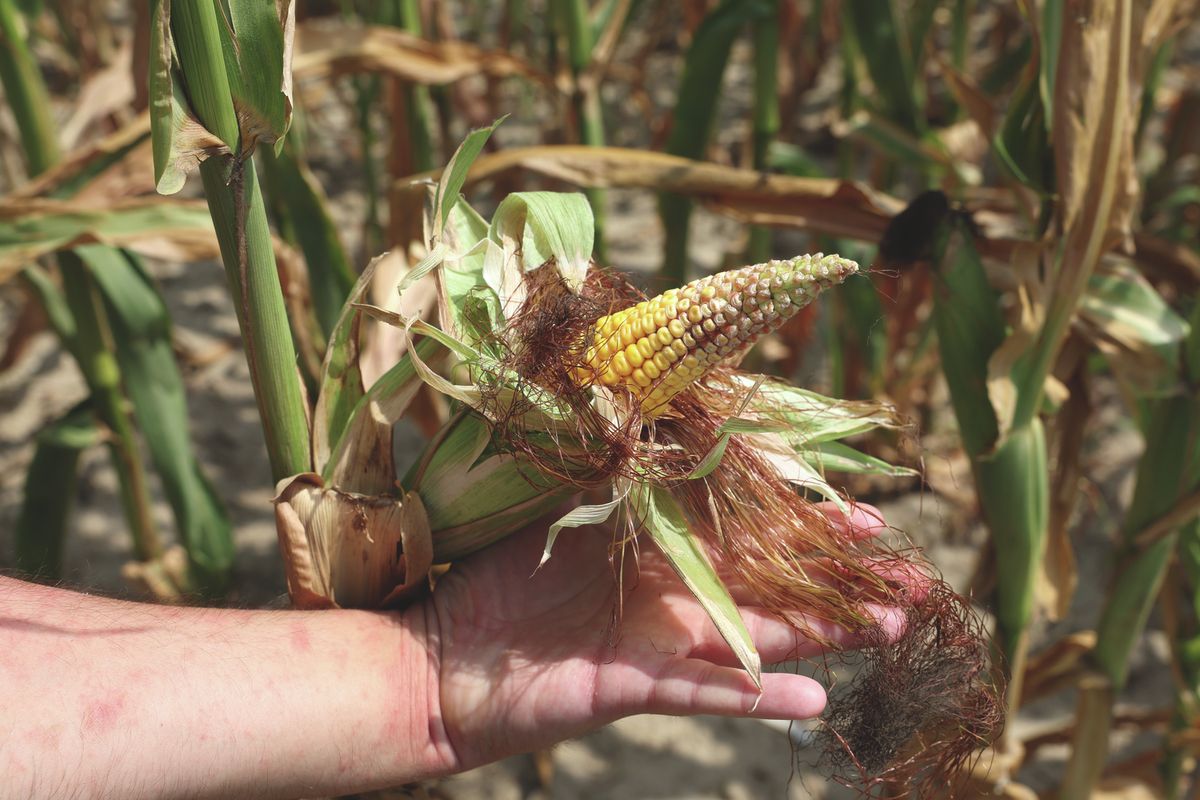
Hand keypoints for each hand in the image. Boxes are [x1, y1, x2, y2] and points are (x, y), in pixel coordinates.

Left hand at [412, 501, 897, 774]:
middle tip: (913, 580)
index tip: (869, 515)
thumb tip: (672, 423)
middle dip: (843, 581)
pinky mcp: (636, 684)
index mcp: (661, 548)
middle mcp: (674, 595)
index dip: (811, 526)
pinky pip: (706, 692)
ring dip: (824, 634)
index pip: (753, 532)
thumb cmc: (497, 573)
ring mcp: (661, 641)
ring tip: (889, 627)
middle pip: (775, 585)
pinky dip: (757, 697)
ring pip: (759, 636)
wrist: (445, 651)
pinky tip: (814, 700)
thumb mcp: (567, 505)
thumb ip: (624, 474)